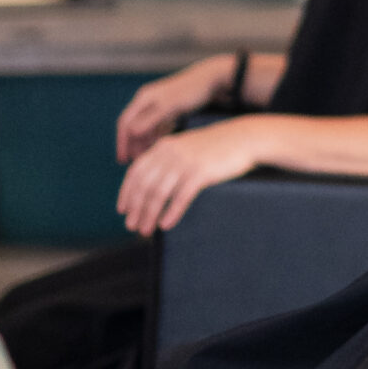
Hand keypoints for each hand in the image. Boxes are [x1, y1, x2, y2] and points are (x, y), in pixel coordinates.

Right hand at [115, 55, 233, 163]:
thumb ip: (151, 118)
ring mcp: (158, 106)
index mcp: (144, 99)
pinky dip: (156, 137)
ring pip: (145, 128)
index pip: (125, 123)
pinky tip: (159, 147)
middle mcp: (148, 102)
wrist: (213, 79)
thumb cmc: (192, 91)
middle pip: (133, 127)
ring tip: (147, 158)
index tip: (123, 158)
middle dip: (133, 145)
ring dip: (144, 143)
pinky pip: (157, 126)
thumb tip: (132, 132)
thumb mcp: (171, 106)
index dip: (122, 142)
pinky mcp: (169, 109)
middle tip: (136, 163)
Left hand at [118, 118, 269, 235]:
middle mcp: (170, 153)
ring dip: (150, 214)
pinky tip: (166, 224)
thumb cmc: (215, 147)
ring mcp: (185, 162)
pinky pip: (181, 196)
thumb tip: (151, 184)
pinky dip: (172, 212)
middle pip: (145, 185)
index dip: (127, 193)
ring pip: (159, 193)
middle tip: (132, 226)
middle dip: (136, 208)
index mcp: (163, 147)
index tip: (123, 210)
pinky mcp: (201, 172)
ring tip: (146, 230)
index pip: (136, 172)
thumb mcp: (186, 147)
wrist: (244, 138)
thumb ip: (168, 159)